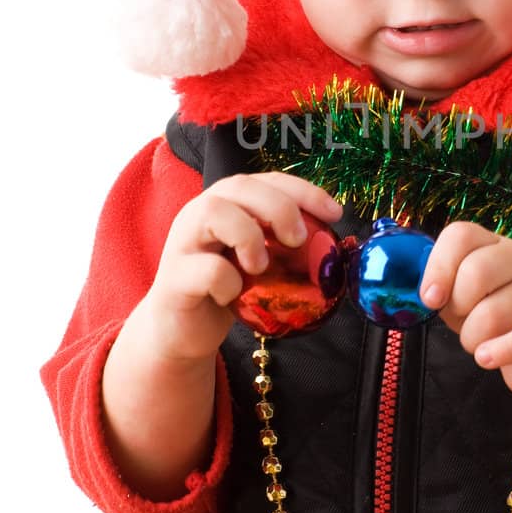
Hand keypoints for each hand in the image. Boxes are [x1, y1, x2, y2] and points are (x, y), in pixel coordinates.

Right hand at [141, 171, 343, 363]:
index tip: (335, 213)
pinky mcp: (174, 277)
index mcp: (227, 203)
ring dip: (248, 235)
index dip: (304, 190)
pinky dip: (227, 281)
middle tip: (298, 239)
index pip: (268, 180)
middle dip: (278, 207)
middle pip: (239, 185)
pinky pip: (205, 269)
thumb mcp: (261, 263)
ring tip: (261, 266)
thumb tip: (337, 247)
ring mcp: (183, 242)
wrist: (182, 332)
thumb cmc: (227, 290)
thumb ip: (286, 247)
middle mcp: (201, 212)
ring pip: (214, 211)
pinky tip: (232, 294)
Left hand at [419, 222, 511, 399]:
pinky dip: (498, 353)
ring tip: (480, 343)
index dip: (438, 267)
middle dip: (458, 307)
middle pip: (477, 271)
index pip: (462, 235)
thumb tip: (428, 294)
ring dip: (474, 338)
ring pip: (493, 313)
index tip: (430, 298)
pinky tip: (489, 357)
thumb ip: (444, 290)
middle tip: (461, 323)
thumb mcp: (463, 301)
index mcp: (496, 245)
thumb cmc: (497, 323)